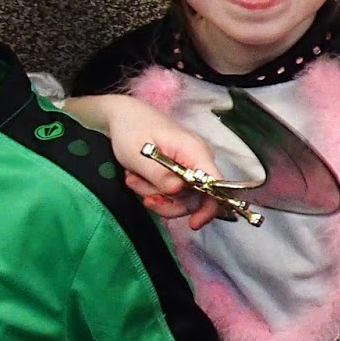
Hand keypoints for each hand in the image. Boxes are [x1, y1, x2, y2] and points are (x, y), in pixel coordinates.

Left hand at [69, 95, 224, 229]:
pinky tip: (139, 178)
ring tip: (134, 179)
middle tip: (143, 196)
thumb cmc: (132, 130)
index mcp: (195, 151)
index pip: (216, 183)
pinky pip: (175, 189)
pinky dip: (155, 189)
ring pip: (183, 196)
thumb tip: (178, 191)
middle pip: (198, 196)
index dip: (209, 206)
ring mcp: (192, 164)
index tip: (194, 224)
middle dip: (168, 201)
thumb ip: (160, 175)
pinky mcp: (183, 168)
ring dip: (156, 194)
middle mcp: (200, 158)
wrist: (123, 116)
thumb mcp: (139, 155)